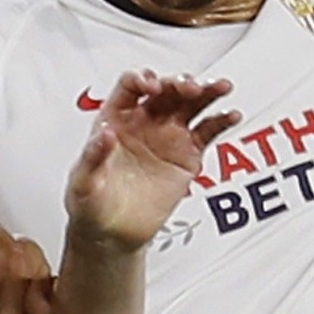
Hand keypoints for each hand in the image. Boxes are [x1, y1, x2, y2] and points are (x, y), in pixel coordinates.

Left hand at [62, 72, 232, 253]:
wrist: (112, 233)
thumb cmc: (91, 204)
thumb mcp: (82, 183)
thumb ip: (92, 158)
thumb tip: (104, 134)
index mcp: (116, 119)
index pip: (130, 86)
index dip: (142, 80)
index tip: (151, 87)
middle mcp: (144, 121)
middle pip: (166, 89)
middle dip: (180, 83)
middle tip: (191, 88)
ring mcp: (168, 136)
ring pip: (191, 104)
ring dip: (207, 92)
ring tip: (221, 87)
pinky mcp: (186, 155)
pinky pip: (207, 131)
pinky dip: (220, 121)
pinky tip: (230, 115)